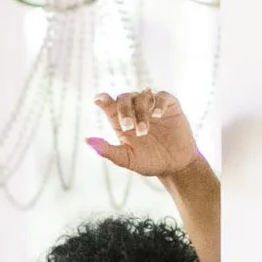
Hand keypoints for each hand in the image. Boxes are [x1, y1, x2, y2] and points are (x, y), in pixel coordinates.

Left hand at [88, 88, 203, 184]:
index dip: (102, 99)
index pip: (109, 104)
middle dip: (124, 110)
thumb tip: (87, 141)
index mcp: (122, 121)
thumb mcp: (127, 159)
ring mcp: (152, 107)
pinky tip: (157, 116)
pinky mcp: (170, 106)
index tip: (98, 99)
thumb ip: (108, 150)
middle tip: (128, 127)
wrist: (175, 166)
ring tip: (144, 131)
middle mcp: (136, 111)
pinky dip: (158, 103)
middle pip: (124, 98)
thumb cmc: (150, 162)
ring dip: (141, 113)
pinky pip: (161, 96)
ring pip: (142, 96)